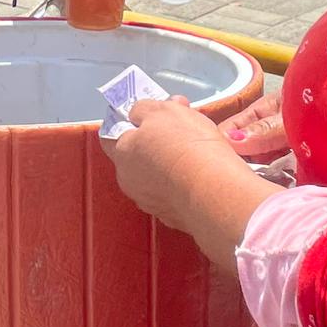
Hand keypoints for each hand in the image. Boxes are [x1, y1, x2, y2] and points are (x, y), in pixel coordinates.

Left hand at [105, 96, 280, 265]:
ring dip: (170, 162)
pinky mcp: (172, 217)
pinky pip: (174, 193)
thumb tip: (138, 113)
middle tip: (179, 125)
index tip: (145, 113)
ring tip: (197, 149)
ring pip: (156, 175)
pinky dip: (183, 182)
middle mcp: (129, 181)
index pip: (111, 135)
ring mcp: (150, 202)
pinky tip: (200, 173)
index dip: (128, 121)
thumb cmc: (186, 146)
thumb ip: (143, 109)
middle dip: (155, 139)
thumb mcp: (162, 110)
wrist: (214, 192)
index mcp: (122, 153)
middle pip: (137, 155)